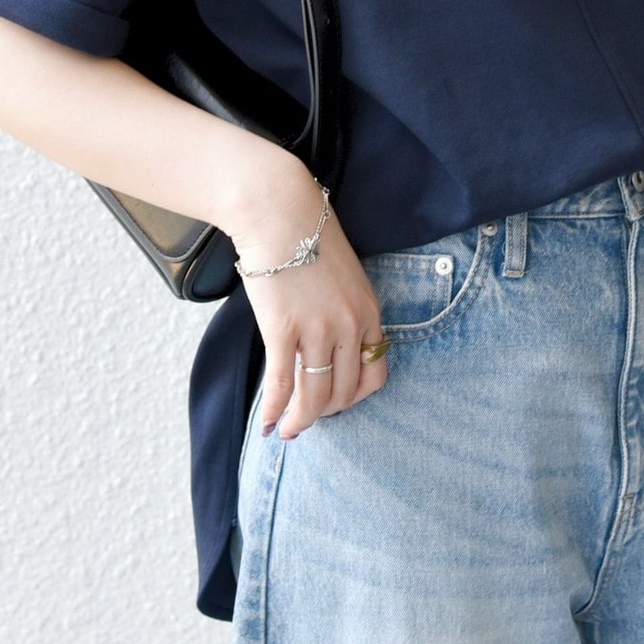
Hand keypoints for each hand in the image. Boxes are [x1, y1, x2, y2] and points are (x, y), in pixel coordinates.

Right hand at [226, 153, 388, 441]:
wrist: (279, 211)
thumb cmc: (307, 236)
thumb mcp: (344, 275)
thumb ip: (345, 310)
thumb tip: (331, 345)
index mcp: (369, 311)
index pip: (375, 374)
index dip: (355, 397)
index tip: (337, 402)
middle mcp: (350, 326)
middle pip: (344, 392)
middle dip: (325, 413)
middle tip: (307, 419)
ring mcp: (318, 329)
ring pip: (315, 397)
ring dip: (301, 422)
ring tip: (288, 432)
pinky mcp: (283, 330)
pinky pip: (282, 385)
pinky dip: (275, 411)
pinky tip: (268, 424)